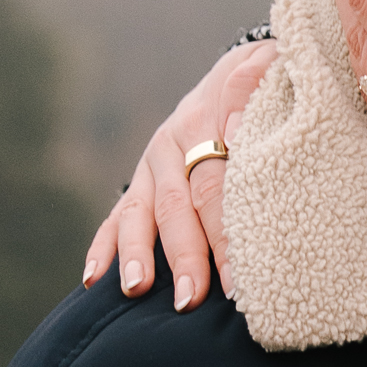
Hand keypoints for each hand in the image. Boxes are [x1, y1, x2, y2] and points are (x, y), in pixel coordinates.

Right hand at [81, 40, 279, 308]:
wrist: (242, 71)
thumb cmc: (271, 82)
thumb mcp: (271, 66)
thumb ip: (253, 85)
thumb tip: (232, 133)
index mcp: (206, 119)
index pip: (216, 184)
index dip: (225, 232)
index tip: (240, 278)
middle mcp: (172, 143)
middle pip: (178, 205)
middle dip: (185, 256)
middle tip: (192, 299)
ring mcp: (152, 163)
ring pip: (140, 211)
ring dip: (137, 253)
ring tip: (137, 289)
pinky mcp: (141, 180)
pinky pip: (118, 215)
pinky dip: (103, 246)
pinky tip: (94, 280)